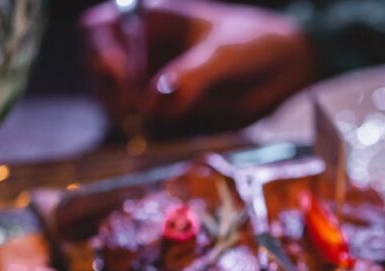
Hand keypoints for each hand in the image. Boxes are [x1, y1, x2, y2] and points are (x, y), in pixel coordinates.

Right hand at [81, 0, 318, 134]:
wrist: (286, 67)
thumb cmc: (256, 43)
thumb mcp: (225, 54)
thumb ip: (192, 76)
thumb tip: (154, 102)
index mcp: (150, 20)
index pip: (102, 29)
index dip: (102, 52)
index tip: (123, 77)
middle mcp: (143, 50)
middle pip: (98, 67)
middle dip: (107, 89)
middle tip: (132, 110)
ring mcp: (153, 81)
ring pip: (115, 99)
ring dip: (121, 114)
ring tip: (145, 124)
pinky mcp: (168, 111)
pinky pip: (142, 124)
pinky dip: (142, 132)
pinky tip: (155, 137)